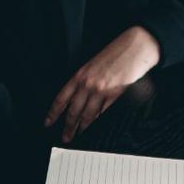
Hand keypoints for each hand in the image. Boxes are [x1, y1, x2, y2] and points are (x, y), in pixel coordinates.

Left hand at [45, 26, 161, 142]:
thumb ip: (84, 80)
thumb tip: (77, 98)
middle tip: (65, 137)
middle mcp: (88, 83)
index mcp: (80, 75)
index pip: (61, 98)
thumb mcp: (93, 64)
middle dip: (68, 127)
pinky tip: (95, 129)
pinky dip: (98, 123)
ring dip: (82, 128)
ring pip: (87, 115)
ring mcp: (101, 90)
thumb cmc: (116, 53)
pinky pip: (103, 113)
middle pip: (73, 111)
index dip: (53, 113)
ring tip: (79, 136)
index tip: (48, 122)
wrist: (135, 46)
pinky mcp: (115, 95)